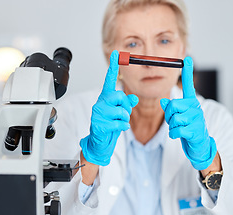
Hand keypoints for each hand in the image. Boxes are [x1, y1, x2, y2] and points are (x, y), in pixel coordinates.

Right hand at [80, 50, 138, 165]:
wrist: (99, 142)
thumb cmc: (110, 125)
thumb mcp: (121, 113)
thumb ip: (128, 104)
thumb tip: (134, 98)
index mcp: (105, 97)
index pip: (110, 79)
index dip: (113, 67)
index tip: (116, 53)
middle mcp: (100, 102)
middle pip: (120, 96)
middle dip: (126, 107)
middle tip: (122, 114)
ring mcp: (98, 113)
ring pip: (122, 111)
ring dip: (125, 119)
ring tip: (117, 123)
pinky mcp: (99, 124)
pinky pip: (119, 123)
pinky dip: (123, 127)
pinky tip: (117, 129)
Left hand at [160, 57, 216, 169]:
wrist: (200, 145)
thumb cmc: (189, 128)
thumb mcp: (179, 117)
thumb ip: (172, 108)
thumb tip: (163, 100)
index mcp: (191, 102)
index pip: (188, 85)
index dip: (188, 72)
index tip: (187, 58)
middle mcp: (195, 107)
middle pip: (173, 105)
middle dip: (169, 115)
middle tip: (174, 122)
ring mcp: (197, 119)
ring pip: (174, 118)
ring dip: (172, 126)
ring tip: (179, 128)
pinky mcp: (195, 131)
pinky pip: (177, 130)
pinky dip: (173, 134)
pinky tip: (179, 135)